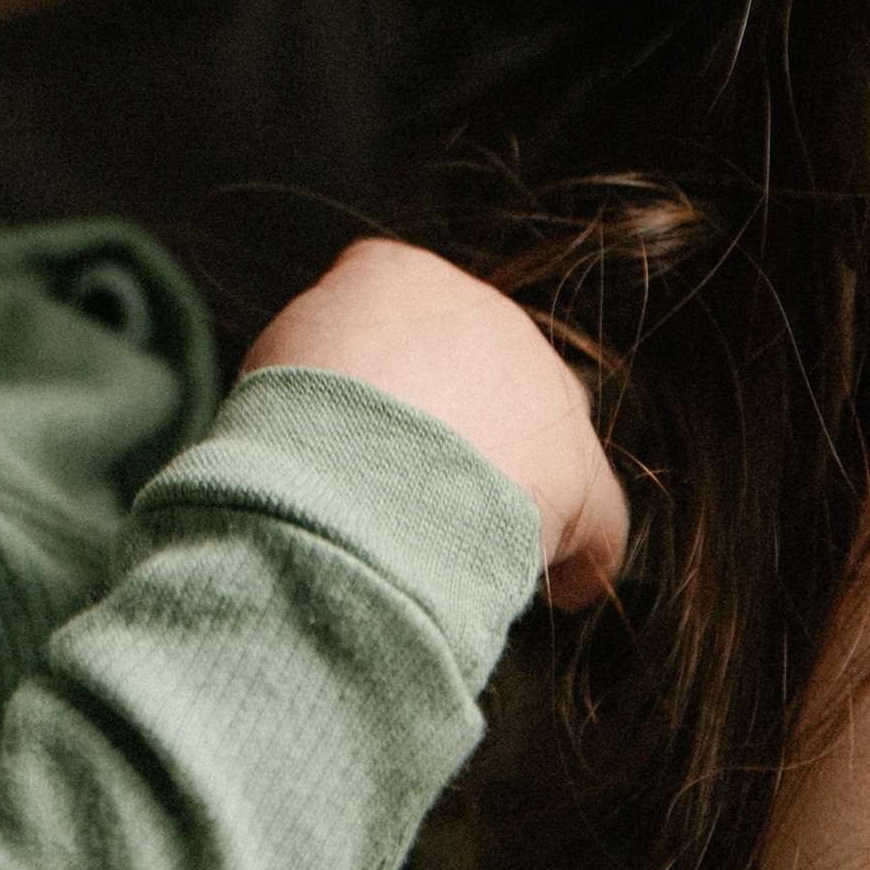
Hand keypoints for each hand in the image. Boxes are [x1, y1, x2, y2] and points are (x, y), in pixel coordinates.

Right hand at [240, 237, 628, 606]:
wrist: (352, 471)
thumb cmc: (292, 421)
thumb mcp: (275, 365)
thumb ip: (313, 368)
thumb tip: (320, 405)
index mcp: (399, 278)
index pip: (402, 310)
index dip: (384, 377)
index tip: (365, 426)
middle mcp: (484, 313)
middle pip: (480, 369)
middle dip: (456, 426)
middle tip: (410, 491)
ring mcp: (542, 387)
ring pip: (542, 435)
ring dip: (511, 486)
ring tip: (463, 546)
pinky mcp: (580, 471)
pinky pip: (595, 515)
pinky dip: (578, 554)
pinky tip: (557, 591)